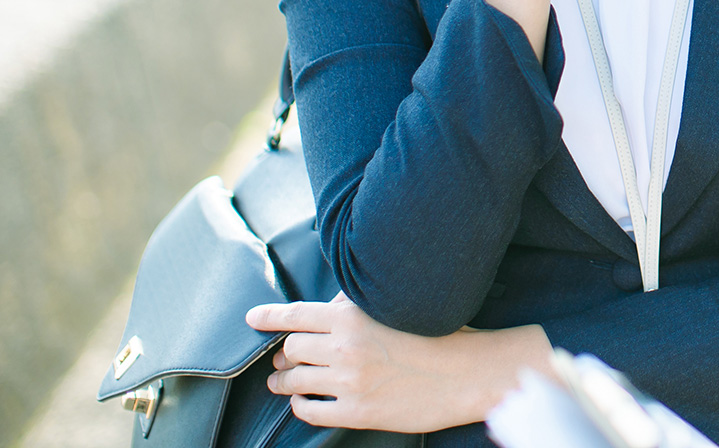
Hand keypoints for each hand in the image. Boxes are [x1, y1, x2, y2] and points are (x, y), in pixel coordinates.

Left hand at [245, 294, 551, 432]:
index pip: (295, 315)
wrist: (467, 373)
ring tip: (284, 381)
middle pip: (290, 349)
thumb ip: (355, 305)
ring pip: (292, 382)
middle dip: (283, 354)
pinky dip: (301, 405)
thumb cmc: (436, 334)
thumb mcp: (395, 306)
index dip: (268, 317)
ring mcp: (349, 383)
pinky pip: (308, 411)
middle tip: (283, 359)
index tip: (251, 318)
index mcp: (354, 316)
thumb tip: (323, 309)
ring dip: (284, 381)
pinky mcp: (357, 413)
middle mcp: (346, 348)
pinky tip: (307, 400)